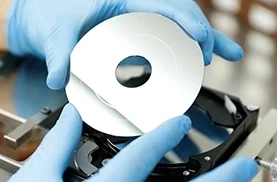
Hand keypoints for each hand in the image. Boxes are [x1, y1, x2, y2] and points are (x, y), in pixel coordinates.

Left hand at [7, 0, 243, 89]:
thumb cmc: (53, 15)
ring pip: (183, 24)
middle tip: (210, 58)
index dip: (185, 20)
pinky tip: (210, 57)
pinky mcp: (142, 32)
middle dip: (202, 34)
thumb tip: (59, 79)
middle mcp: (137, 6)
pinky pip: (173, 35)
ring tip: (229, 55)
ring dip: (209, 39)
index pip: (163, 5)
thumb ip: (58, 54)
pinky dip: (193, 45)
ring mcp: (142, 18)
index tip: (201, 38)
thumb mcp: (57, 31)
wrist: (47, 15)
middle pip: (181, 13)